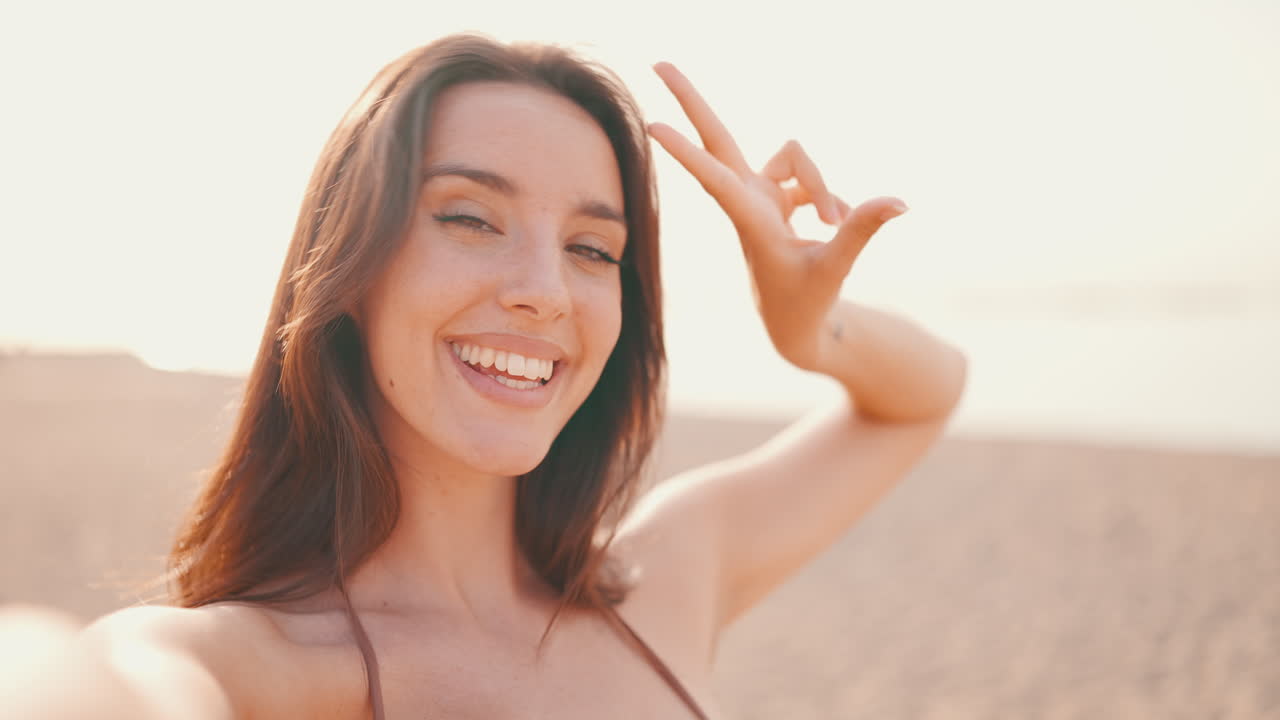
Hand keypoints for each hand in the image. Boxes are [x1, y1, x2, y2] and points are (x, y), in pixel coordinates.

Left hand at [648, 62, 907, 371]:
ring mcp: (762, 195)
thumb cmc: (805, 302)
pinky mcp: (779, 196)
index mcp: (750, 221)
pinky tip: (834, 224)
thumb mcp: (836, 268)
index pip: (715, 179)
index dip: (687, 152)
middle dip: (692, 100)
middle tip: (658, 61)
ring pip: (797, 159)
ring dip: (823, 188)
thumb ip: (861, 229)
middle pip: (719, 136)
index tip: (653, 126)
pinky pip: (812, 178)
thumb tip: (899, 202)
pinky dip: (829, 198)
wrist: (795, 325)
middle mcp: (748, 200)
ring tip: (833, 226)